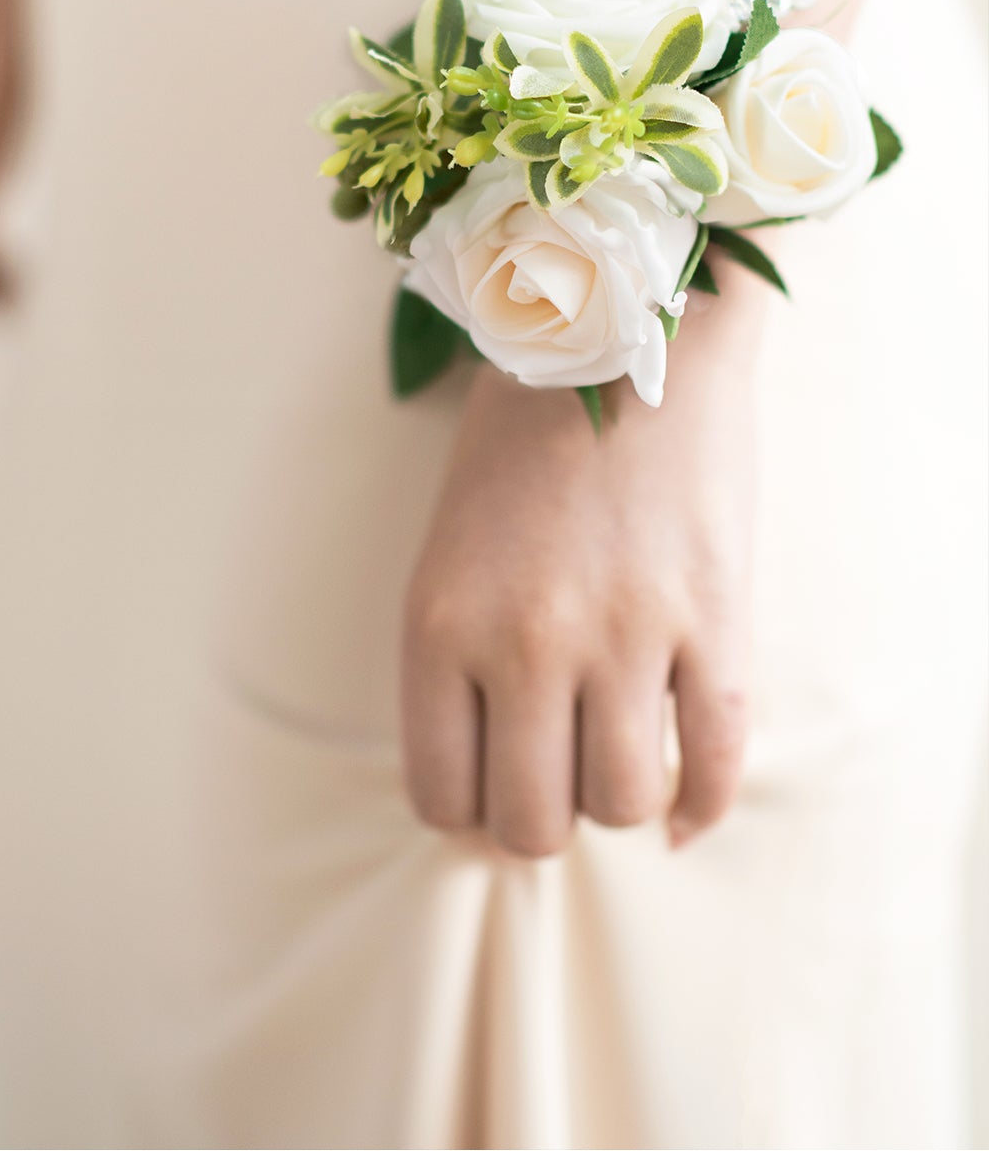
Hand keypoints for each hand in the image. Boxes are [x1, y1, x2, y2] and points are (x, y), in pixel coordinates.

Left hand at [401, 279, 764, 855]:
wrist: (632, 332)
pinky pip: (714, 762)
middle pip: (530, 822)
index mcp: (440, 618)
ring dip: (618, 797)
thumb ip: (456, 653)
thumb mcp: (450, 539)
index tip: (492, 781)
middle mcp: (526, 640)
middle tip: (556, 772)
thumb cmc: (525, 433)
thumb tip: (487, 778)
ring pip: (621, 804)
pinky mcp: (714, 619)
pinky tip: (686, 803)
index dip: (468, 807)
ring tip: (616, 751)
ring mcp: (626, 633)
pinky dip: (700, 803)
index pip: (439, 794)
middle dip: (541, 817)